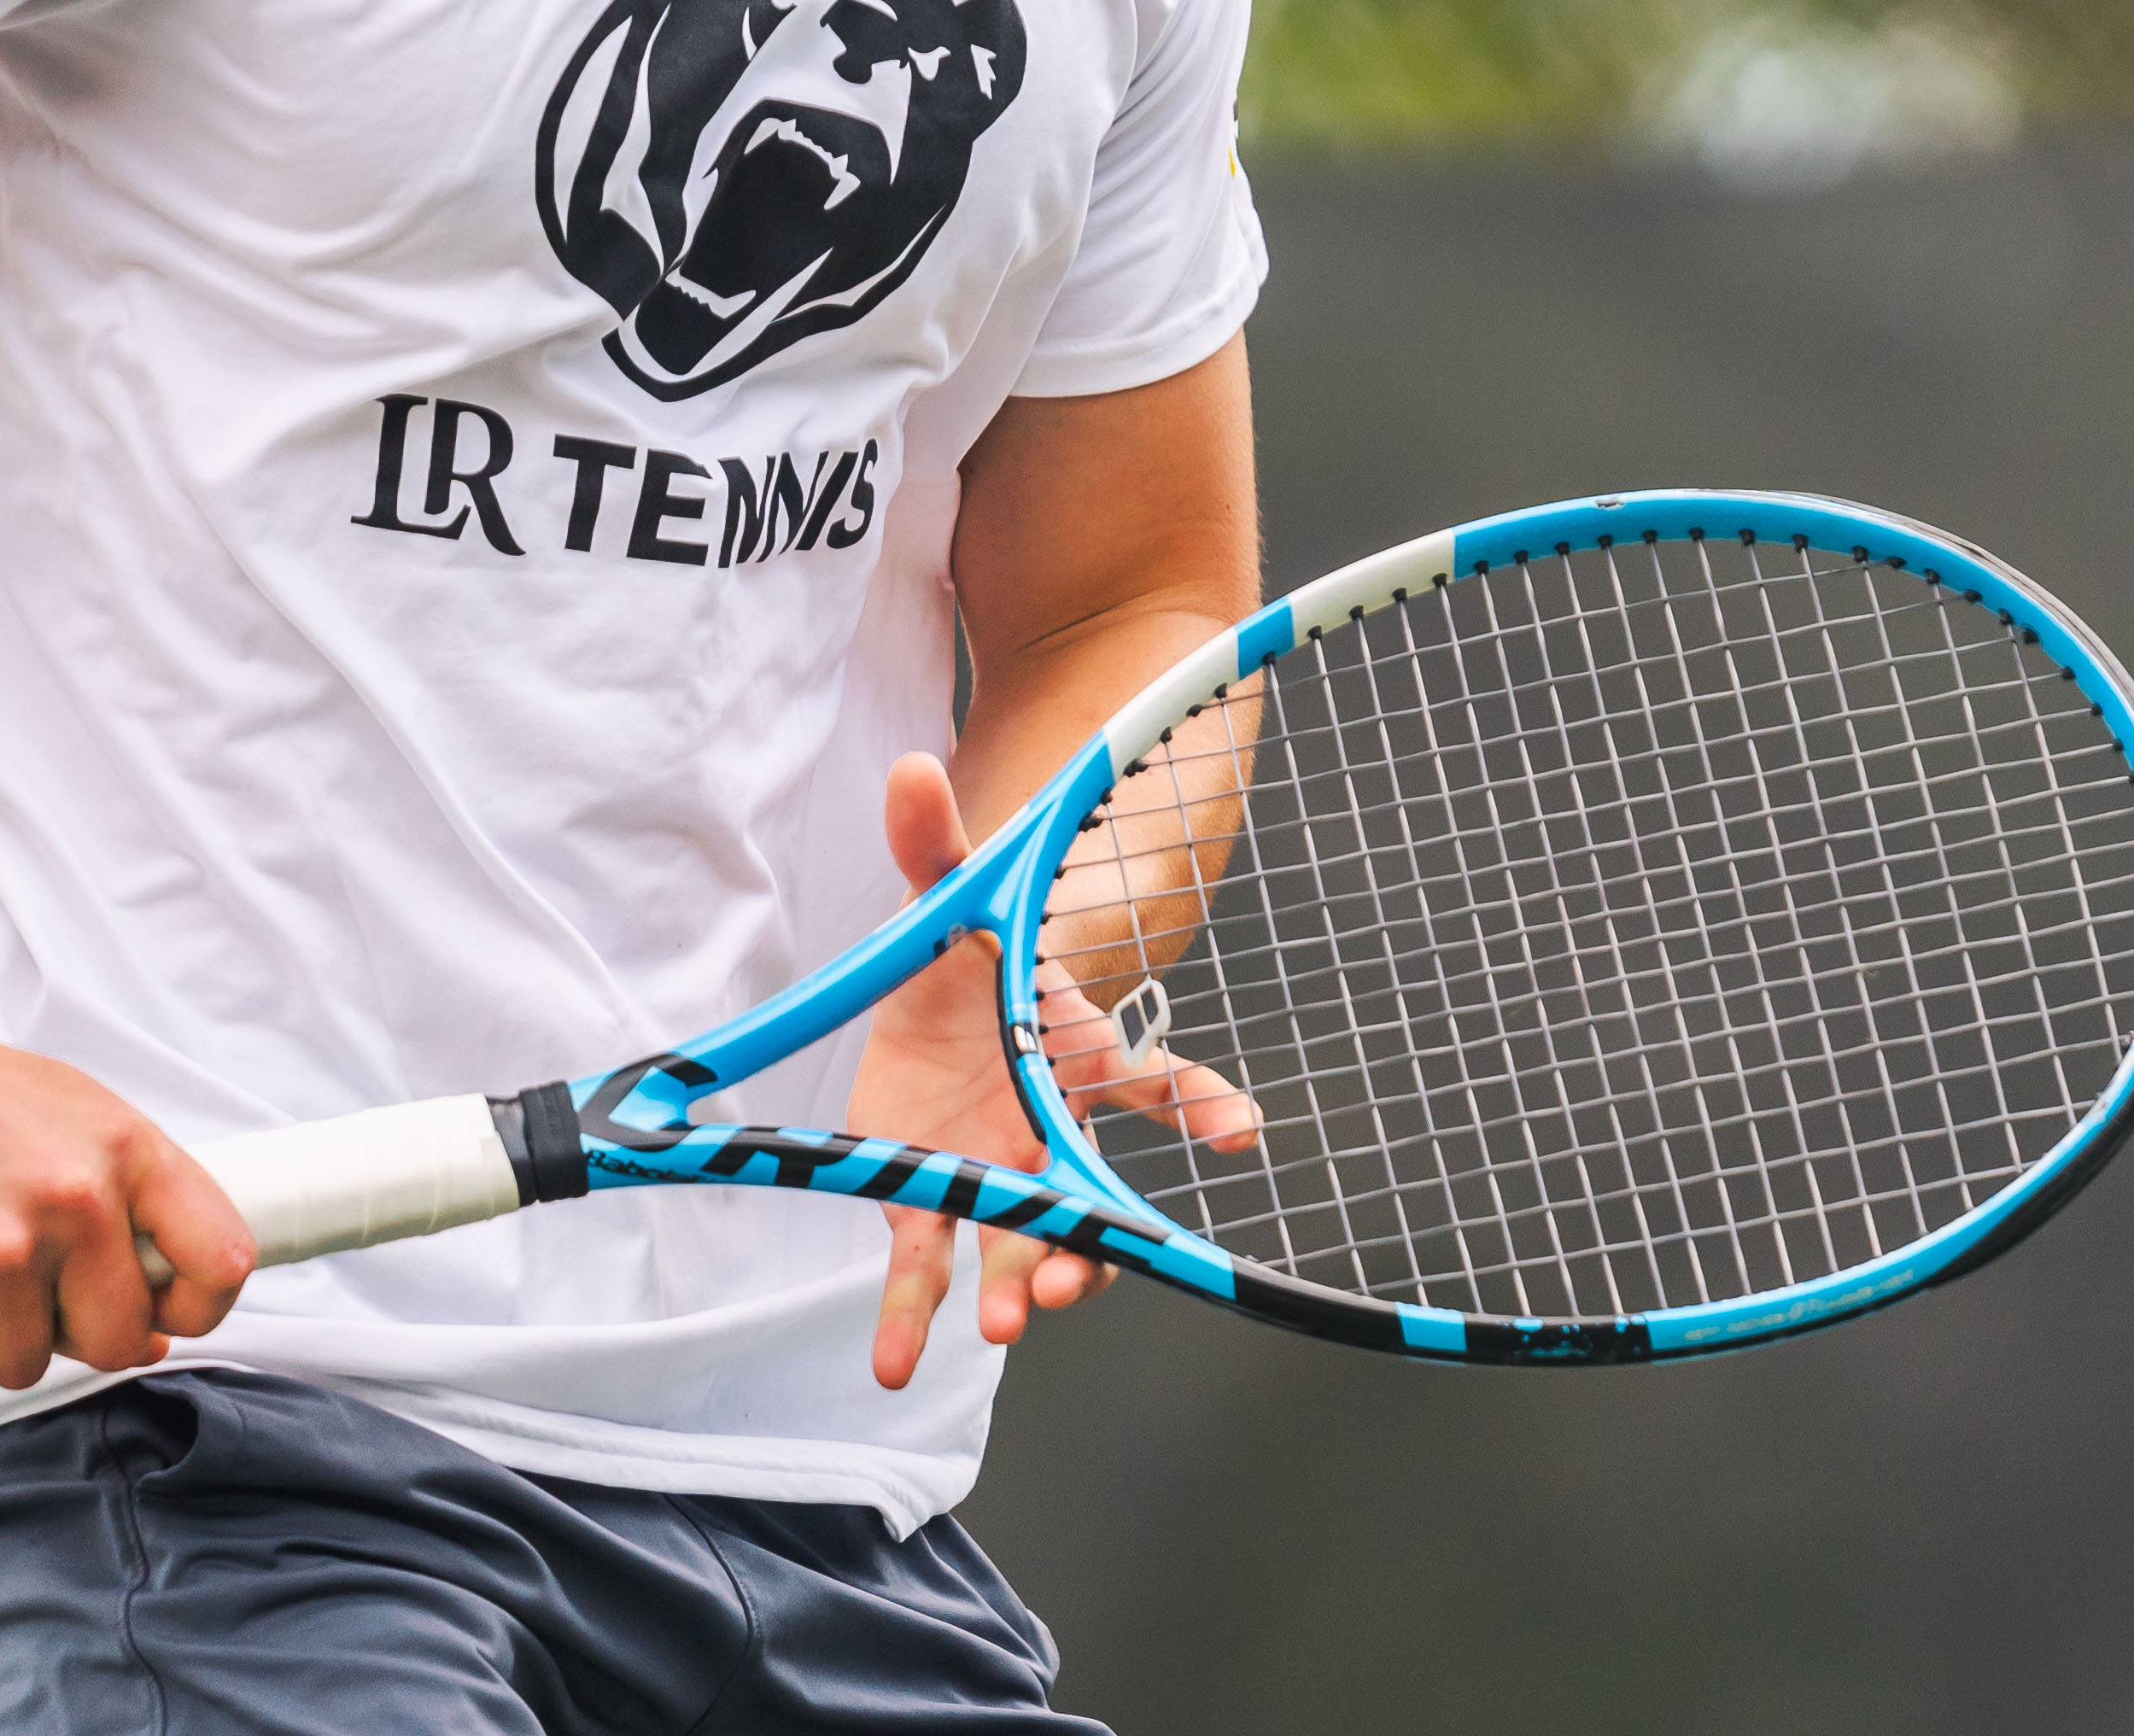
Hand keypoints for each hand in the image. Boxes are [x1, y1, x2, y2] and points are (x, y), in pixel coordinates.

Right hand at [0, 982, 257, 1391]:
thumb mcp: (74, 1114)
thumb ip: (126, 1196)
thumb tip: (158, 1313)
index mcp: (126, 1150)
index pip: (221, 1261)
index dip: (196, 1309)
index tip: (163, 1317)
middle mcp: (72, 1199)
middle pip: (118, 1340)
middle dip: (78, 1338)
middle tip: (32, 1297)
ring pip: (26, 1364)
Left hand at [844, 752, 1257, 1389]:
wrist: (936, 1012)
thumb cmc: (972, 957)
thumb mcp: (954, 899)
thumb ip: (936, 843)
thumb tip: (910, 768)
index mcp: (1080, 1058)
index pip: (1164, 1083)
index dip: (1207, 1106)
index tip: (1240, 1130)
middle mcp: (1052, 1130)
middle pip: (1091, 1194)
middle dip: (1088, 1240)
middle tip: (1073, 1270)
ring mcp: (995, 1174)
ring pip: (1022, 1244)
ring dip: (1020, 1285)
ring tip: (1007, 1321)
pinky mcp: (928, 1203)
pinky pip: (926, 1271)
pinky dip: (910, 1320)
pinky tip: (893, 1365)